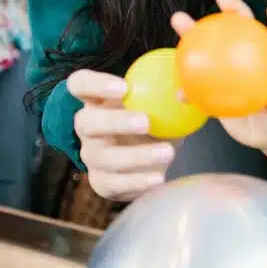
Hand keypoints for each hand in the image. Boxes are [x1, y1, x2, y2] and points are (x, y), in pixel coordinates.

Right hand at [68, 70, 175, 201]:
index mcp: (99, 101)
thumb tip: (186, 94)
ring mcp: (92, 155)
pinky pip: (112, 184)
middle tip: (146, 122)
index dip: (94, 84)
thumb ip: (174, 95)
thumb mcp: (166, 105)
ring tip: (168, 152)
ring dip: (136, 155)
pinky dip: (136, 182)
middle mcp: (88, 127)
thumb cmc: (159, 122)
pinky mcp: (101, 182)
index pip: (80, 84)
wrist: (158, 158)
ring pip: (102, 157)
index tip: (124, 87)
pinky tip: (158, 177)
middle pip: (85, 122)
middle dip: (114, 122)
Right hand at [170, 0, 266, 151]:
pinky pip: (198, 81)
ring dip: (194, 31)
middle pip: (243, 25)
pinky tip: (178, 88)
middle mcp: (252, 53)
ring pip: (212, 44)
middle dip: (234, 7)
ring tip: (179, 20)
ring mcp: (231, 66)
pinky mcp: (215, 84)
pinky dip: (187, 84)